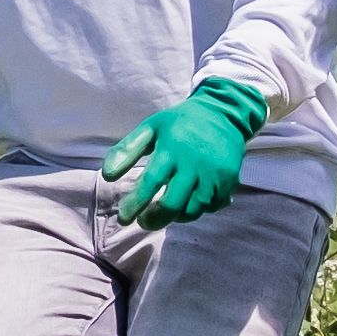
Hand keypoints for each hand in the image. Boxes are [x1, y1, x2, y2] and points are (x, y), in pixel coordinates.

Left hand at [106, 75, 269, 226]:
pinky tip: (186, 204)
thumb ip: (127, 149)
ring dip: (175, 217)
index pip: (150, 183)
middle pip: (172, 204)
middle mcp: (194, 164)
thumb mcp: (151, 127)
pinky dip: (196, 210)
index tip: (123, 217)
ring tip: (163, 211)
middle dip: (154, 219)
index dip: (135, 203)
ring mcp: (214, 175)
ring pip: (192, 211)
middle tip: (143, 221)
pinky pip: (210, 207)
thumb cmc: (180, 123)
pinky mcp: (228, 182)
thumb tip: (107, 175)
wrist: (223, 113)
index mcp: (173, 148)